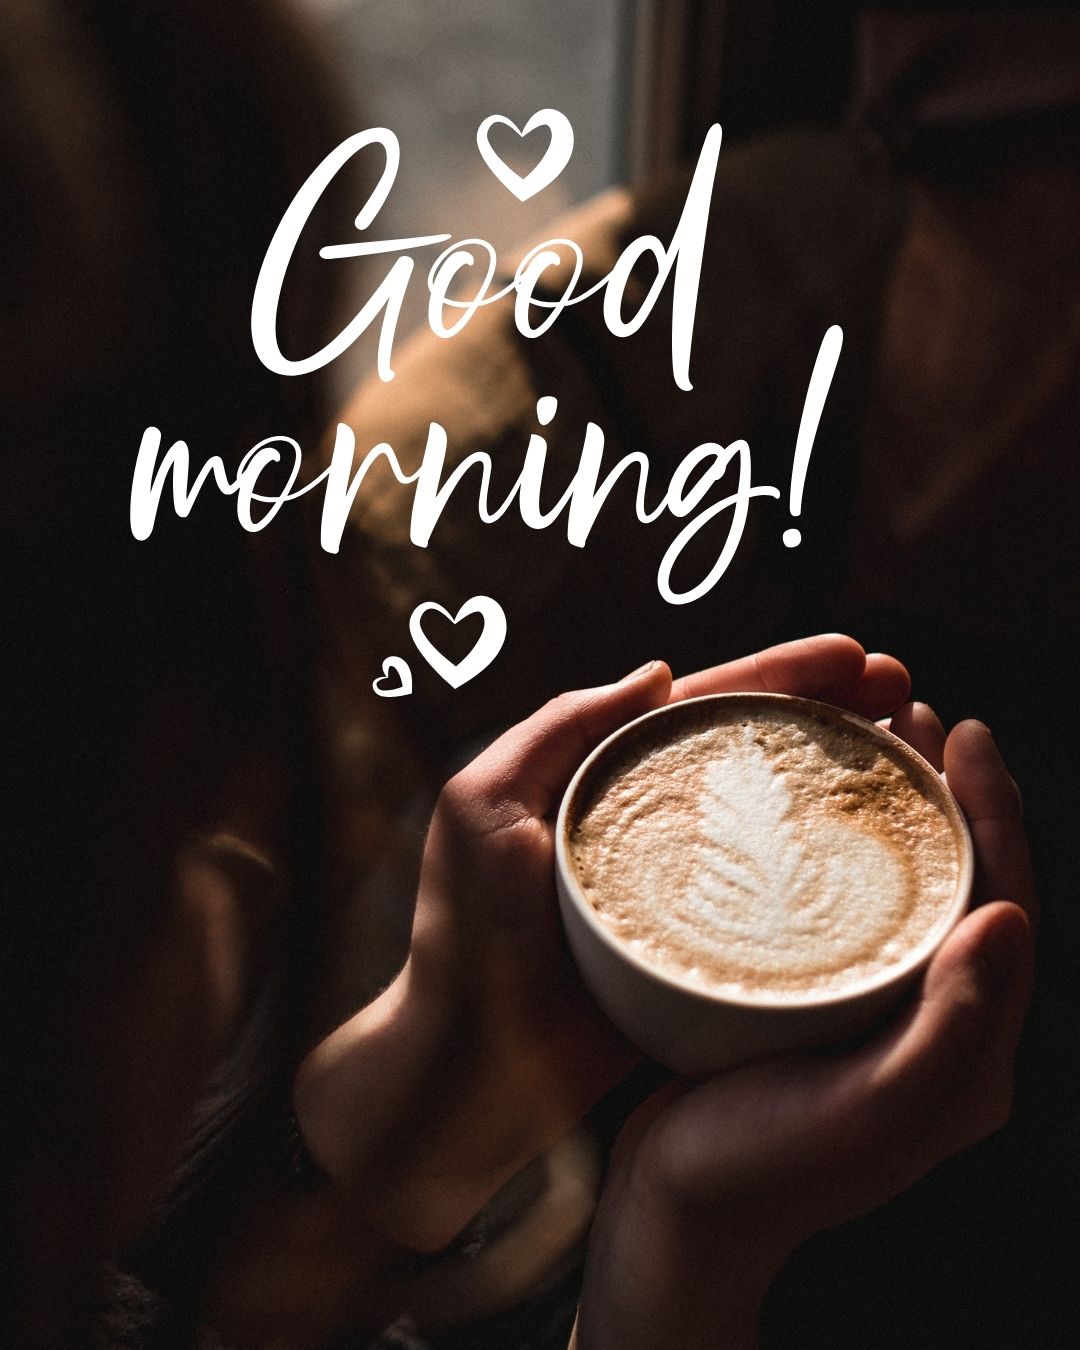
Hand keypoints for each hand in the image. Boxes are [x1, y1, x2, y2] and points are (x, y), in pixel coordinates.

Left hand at [294, 635, 911, 1250]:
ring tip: (914, 746)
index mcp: (603, 776)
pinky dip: (831, 863)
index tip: (853, 653)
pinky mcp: (711, 949)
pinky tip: (885, 846)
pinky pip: (779, 895)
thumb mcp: (483, 806)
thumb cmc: (467, 935)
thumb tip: (658, 670)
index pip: (703, 705)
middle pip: (757, 749)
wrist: (473, 1068)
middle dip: (831, 708)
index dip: (780, 673)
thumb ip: (558, 728)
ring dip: (845, 774)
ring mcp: (688, 885)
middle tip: (902, 687)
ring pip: (778, 814)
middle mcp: (653, 821)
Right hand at [574, 711, 1033, 1349]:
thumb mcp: (866, 1113)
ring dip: (900, 809)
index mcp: (967, 1049)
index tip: (962, 732)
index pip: (1003, 902)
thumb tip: (1011, 918)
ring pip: (908, 887)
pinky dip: (844, 847)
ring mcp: (879, 1014)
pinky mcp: (825, 1005)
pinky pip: (856, 907)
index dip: (993, 812)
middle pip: (961, 882)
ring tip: (870, 738)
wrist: (678, 1218)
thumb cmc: (760, 1173)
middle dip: (948, 793)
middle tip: (910, 713)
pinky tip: (806, 812)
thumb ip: (953, 1027)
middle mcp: (934, 1023)